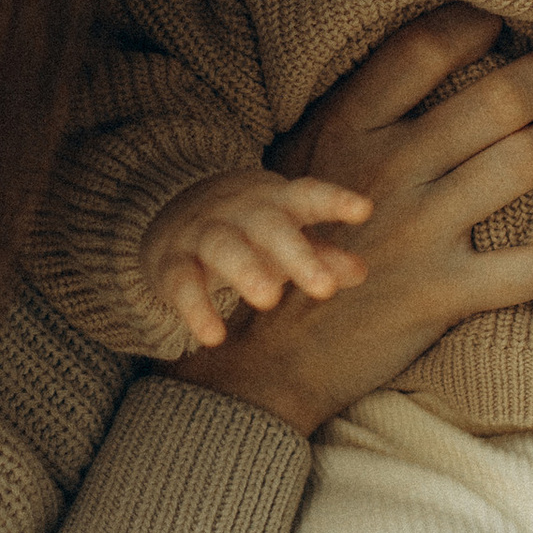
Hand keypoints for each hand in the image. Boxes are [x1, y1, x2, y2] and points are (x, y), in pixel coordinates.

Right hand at [137, 168, 372, 349]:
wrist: (169, 210)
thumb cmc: (247, 229)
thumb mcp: (285, 237)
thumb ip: (320, 254)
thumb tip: (359, 271)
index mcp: (275, 203)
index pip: (308, 196)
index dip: (335, 201)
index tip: (364, 209)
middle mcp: (239, 213)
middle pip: (268, 226)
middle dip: (296, 254)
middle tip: (324, 289)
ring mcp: (203, 234)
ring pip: (224, 247)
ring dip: (247, 271)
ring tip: (269, 301)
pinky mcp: (172, 262)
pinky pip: (183, 282)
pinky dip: (196, 309)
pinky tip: (213, 337)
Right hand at [165, 7, 532, 438]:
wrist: (270, 350)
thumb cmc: (299, 240)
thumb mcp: (309, 159)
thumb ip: (365, 112)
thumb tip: (437, 52)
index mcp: (348, 128)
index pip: (425, 48)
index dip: (478, 22)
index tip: (506, 20)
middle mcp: (388, 171)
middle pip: (498, 101)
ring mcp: (418, 233)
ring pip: (527, 164)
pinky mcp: (442, 294)